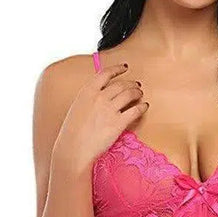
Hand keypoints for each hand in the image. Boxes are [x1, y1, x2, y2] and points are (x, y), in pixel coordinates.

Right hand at [51, 62, 148, 176]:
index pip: (105, 73)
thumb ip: (89, 99)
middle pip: (120, 84)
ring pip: (129, 94)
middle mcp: (100, 97)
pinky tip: (145, 106)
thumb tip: (100, 96)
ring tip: (140, 94)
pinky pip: (135, 110)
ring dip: (137, 92)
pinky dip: (142, 106)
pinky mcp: (118, 123)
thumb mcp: (77, 108)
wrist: (74, 149)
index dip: (117, 69)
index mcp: (87, 91)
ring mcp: (110, 109)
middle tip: (136, 85)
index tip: (125, 67)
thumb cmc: (72, 132)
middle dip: (130, 83)